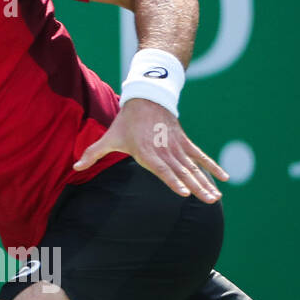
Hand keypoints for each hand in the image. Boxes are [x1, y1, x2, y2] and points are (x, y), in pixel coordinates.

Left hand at [72, 98, 228, 201]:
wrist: (146, 98)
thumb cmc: (125, 122)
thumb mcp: (109, 137)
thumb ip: (92, 154)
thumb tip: (74, 167)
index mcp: (147, 152)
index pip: (162, 169)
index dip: (173, 180)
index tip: (185, 192)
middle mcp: (164, 150)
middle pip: (183, 171)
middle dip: (196, 187)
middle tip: (209, 201)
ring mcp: (177, 146)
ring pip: (193, 167)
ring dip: (206, 182)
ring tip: (216, 198)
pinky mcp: (185, 142)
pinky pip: (201, 156)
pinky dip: (212, 167)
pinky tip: (224, 179)